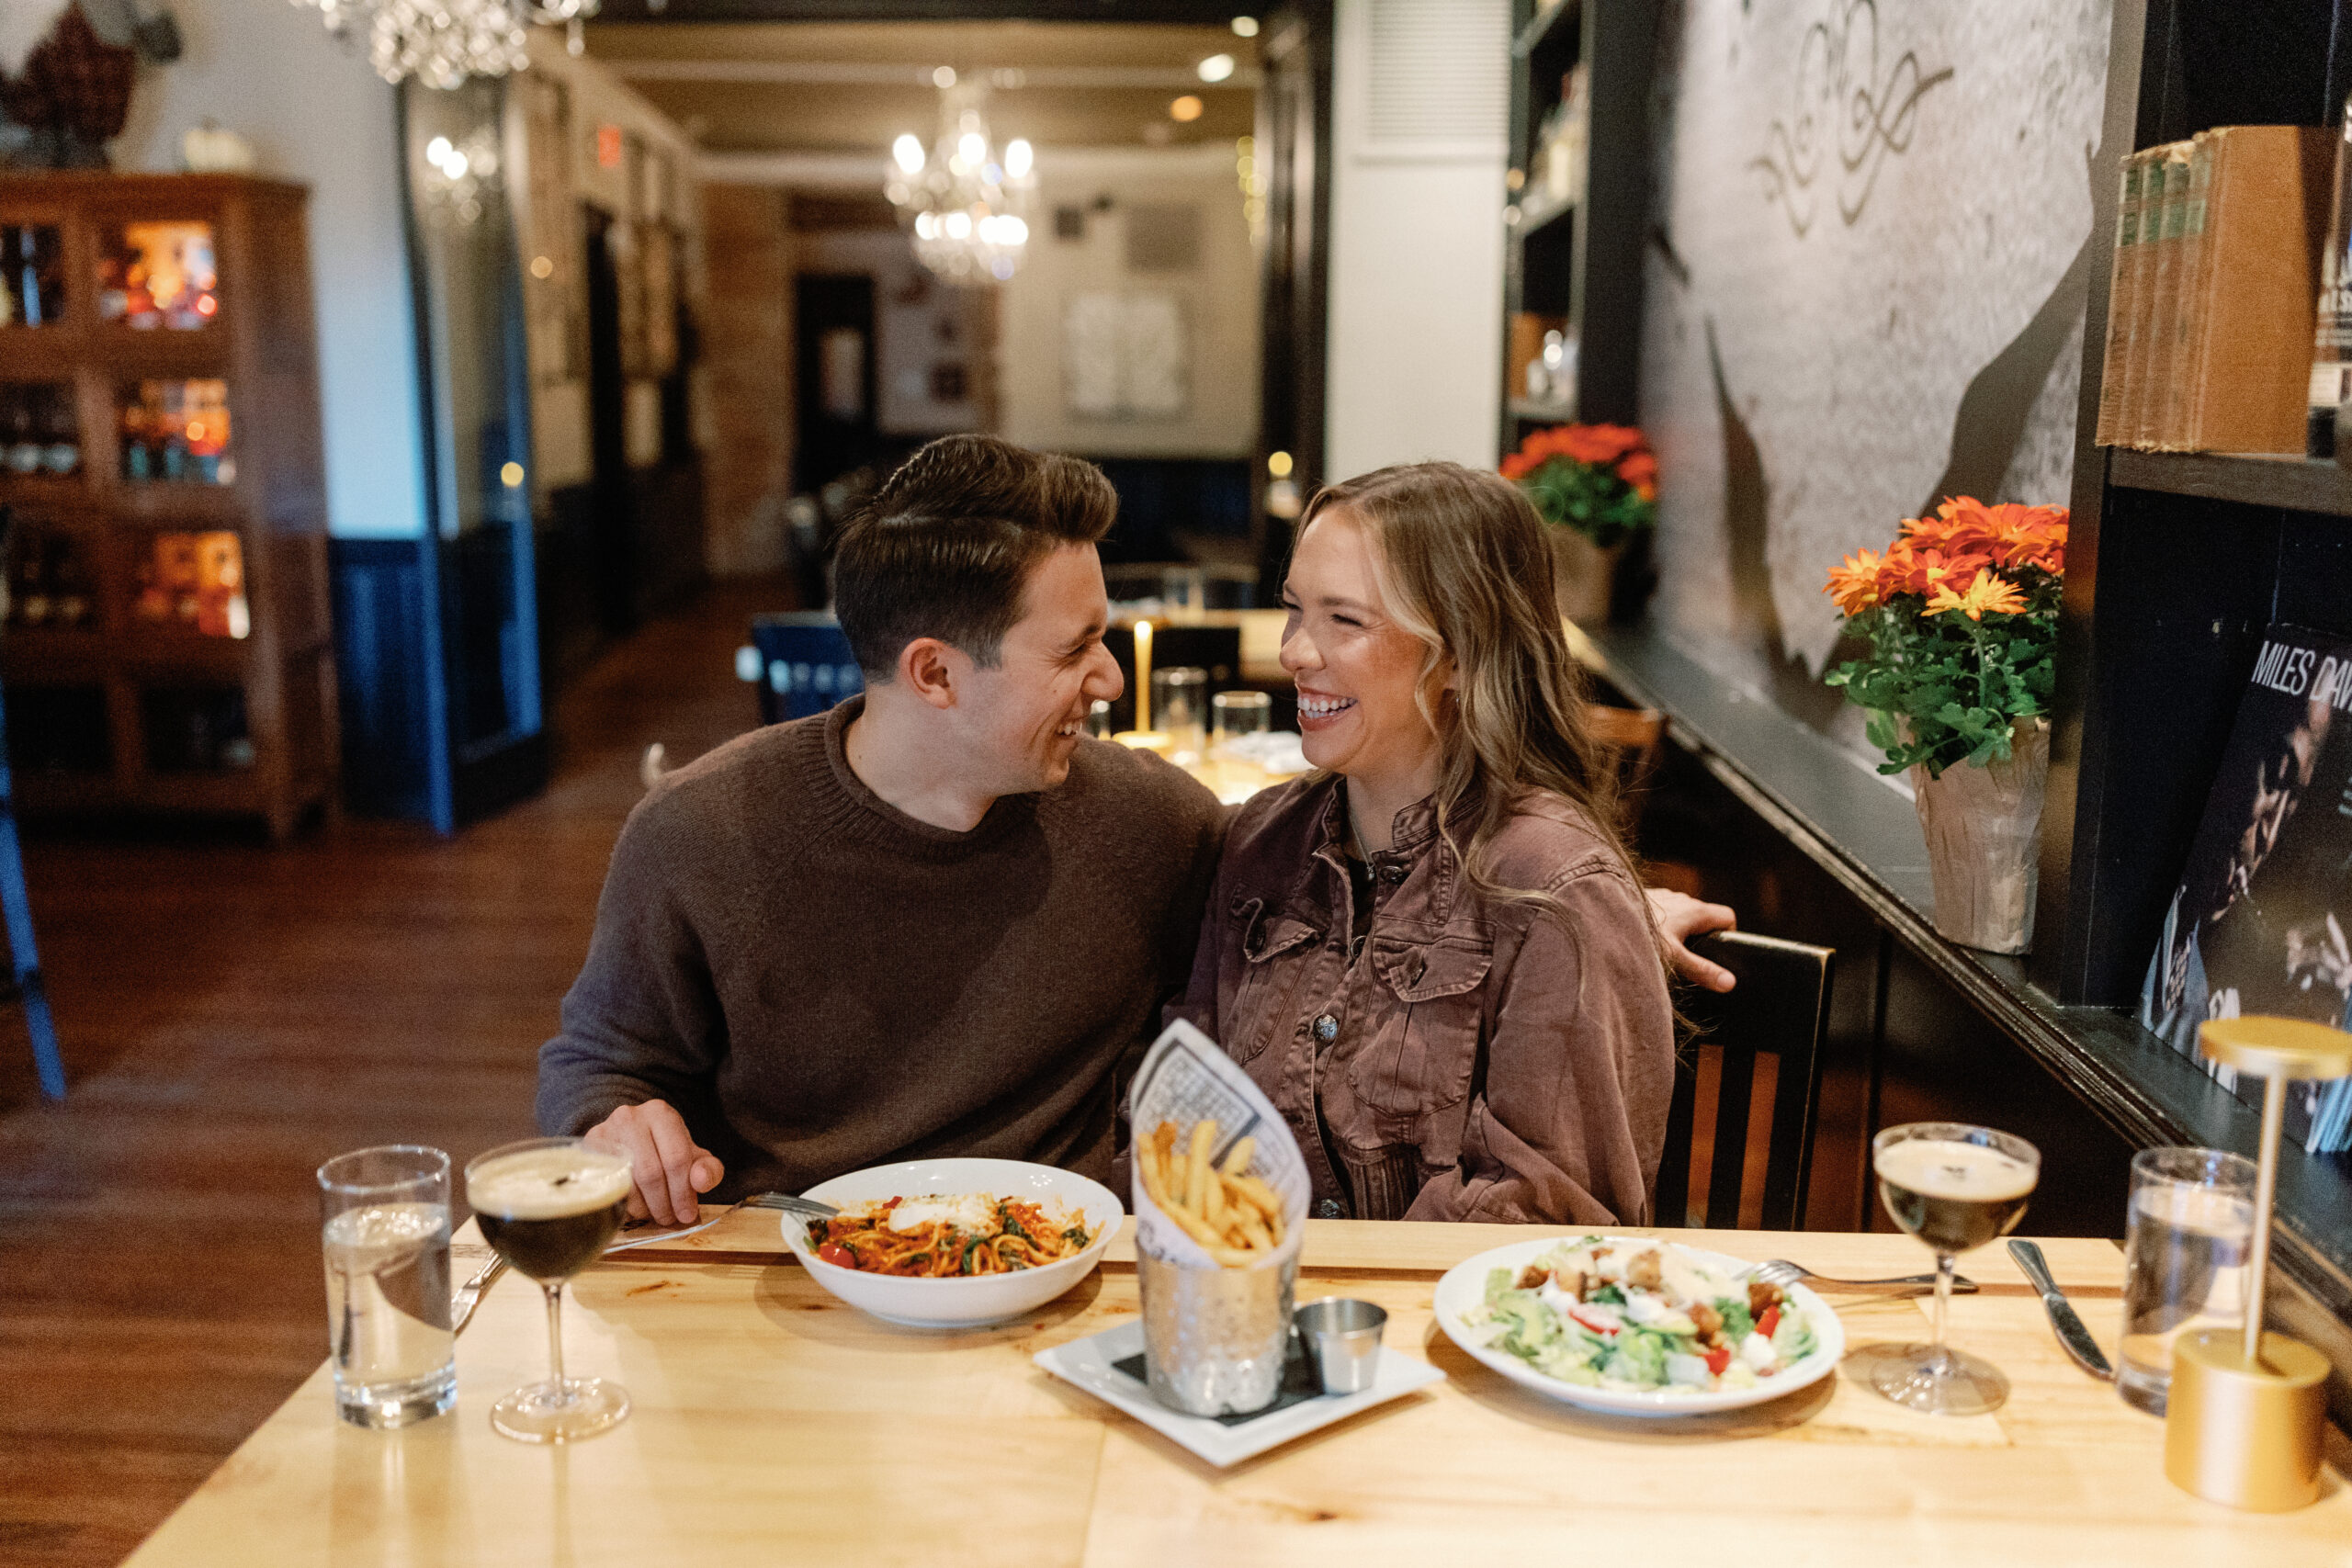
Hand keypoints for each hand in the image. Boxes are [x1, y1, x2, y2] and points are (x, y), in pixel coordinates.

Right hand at [583, 1099, 723, 1225]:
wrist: (627, 1137)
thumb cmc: (665, 1150)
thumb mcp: (693, 1157)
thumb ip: (708, 1170)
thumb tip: (700, 1181)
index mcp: (661, 1114)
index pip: (676, 1158)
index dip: (683, 1192)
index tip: (687, 1215)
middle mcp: (630, 1118)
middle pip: (651, 1173)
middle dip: (664, 1204)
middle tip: (670, 1220)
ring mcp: (604, 1132)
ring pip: (627, 1183)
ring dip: (643, 1208)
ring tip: (653, 1214)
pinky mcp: (587, 1150)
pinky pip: (607, 1186)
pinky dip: (623, 1204)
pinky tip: (634, 1209)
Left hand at [1645, 887, 1738, 992]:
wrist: (1600, 913)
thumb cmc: (1638, 934)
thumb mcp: (1674, 957)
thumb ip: (1702, 970)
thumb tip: (1729, 982)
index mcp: (1695, 910)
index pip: (1727, 917)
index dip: (1727, 936)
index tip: (1716, 955)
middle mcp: (1682, 899)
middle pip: (1704, 918)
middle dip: (1701, 939)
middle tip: (1688, 961)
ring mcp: (1663, 897)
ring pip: (1682, 915)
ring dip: (1679, 932)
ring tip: (1665, 953)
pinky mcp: (1644, 899)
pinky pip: (1662, 913)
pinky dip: (1660, 926)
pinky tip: (1646, 940)